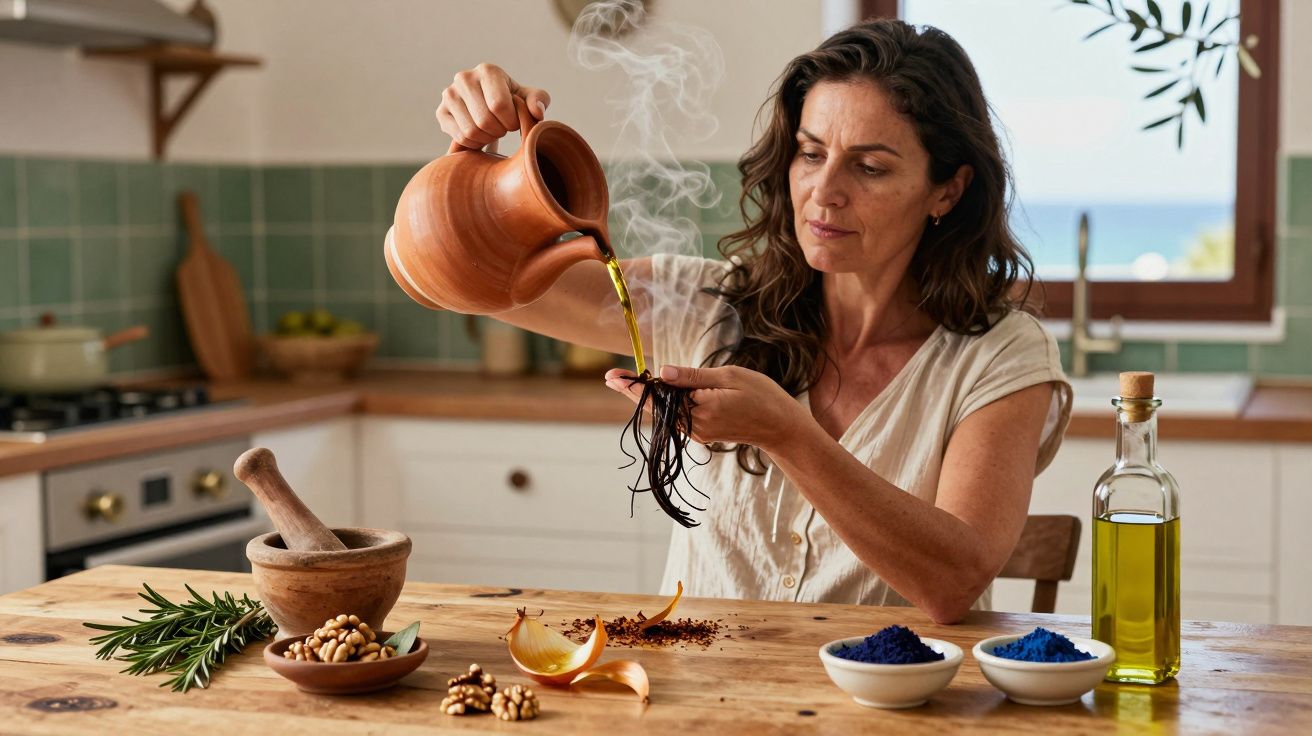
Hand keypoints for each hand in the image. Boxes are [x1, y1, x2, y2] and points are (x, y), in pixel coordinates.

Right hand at [436, 63, 551, 148]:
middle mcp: (464, 78)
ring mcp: (449, 94)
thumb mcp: (529, 99)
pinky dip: (474, 143)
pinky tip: (480, 134)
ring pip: (471, 131)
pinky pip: (460, 137)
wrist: (490, 106)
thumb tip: (537, 112)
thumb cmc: (513, 102)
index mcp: (488, 71)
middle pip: (484, 120)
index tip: (515, 122)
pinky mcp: (441, 112)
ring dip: (487, 138)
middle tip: (503, 128)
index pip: (498, 105)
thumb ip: (539, 101)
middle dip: (499, 131)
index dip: (511, 121)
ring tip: (492, 129)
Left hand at [604, 364, 806, 451]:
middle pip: (657, 407)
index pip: (659, 396)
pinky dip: (666, 404)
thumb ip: (693, 377)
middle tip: (610, 377)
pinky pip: (679, 416)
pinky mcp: (704, 433)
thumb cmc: (762, 396)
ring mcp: (699, 433)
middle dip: (634, 391)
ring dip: (649, 397)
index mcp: (700, 410)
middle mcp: (695, 427)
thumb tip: (662, 372)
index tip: (612, 377)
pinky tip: (658, 392)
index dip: (634, 386)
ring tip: (626, 382)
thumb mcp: (729, 377)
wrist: (782, 428)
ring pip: (667, 412)